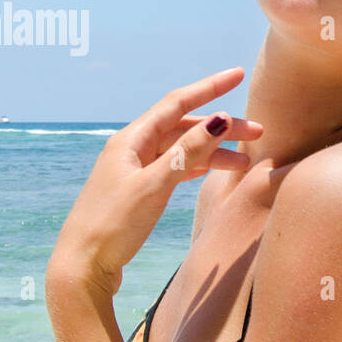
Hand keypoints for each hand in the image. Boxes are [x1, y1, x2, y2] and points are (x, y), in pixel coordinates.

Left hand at [48, 67, 262, 296]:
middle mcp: (132, 149)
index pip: (177, 103)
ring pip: (182, 149)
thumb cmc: (112, 225)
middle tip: (258, 132)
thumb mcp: (154, 185)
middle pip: (184, 127)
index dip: (209, 88)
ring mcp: (136, 170)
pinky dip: (199, 166)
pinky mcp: (140, 192)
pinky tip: (216, 171)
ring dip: (214, 151)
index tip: (238, 74)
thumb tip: (221, 119)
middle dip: (221, 127)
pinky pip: (176, 168)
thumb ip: (188, 152)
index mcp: (131, 140)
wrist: (83, 267)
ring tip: (245, 160)